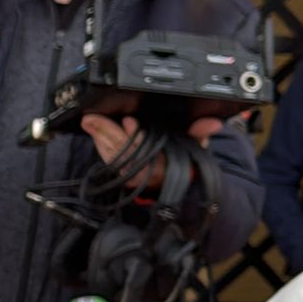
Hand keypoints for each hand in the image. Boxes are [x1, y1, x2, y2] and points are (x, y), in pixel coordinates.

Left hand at [80, 114, 222, 191]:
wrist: (178, 181)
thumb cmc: (185, 160)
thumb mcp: (196, 145)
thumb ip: (201, 133)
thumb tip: (212, 123)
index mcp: (162, 163)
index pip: (145, 149)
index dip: (136, 136)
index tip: (129, 121)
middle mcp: (144, 170)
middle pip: (123, 150)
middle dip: (108, 133)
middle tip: (93, 119)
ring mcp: (131, 172)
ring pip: (112, 154)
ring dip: (99, 137)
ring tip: (90, 122)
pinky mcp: (121, 171)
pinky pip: (108, 159)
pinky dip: (100, 144)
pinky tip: (94, 132)